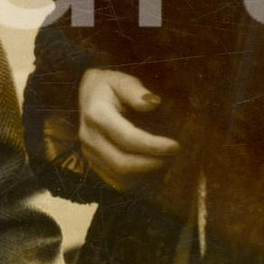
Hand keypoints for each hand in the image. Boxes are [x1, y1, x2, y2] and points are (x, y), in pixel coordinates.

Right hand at [78, 69, 178, 192]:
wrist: (88, 96)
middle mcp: (89, 138)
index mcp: (96, 114)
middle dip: (152, 164)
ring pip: (119, 178)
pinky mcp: (93, 164)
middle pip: (122, 163)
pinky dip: (137, 181)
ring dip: (146, 175)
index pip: (127, 138)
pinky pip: (116, 182)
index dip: (153, 145)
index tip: (175, 146)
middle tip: (173, 156)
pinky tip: (152, 169)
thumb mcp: (121, 80)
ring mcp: (89, 154)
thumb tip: (154, 103)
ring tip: (166, 162)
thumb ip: (136, 91)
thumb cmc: (109, 87)